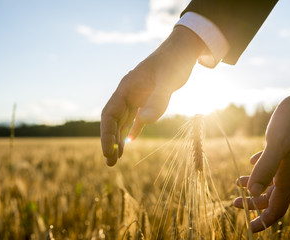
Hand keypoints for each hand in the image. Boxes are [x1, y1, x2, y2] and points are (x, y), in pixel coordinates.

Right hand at [101, 26, 204, 165]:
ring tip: (116, 158)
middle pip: (113, 121)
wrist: (183, 51)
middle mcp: (128, 93)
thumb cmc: (175, 62)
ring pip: (123, 121)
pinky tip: (130, 142)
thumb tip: (145, 121)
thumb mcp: (168, 79)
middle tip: (110, 163)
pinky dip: (132, 130)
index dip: (106, 134)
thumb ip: (158, 99)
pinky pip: (136, 118)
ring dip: (118, 139)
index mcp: (126, 88)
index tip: (107, 152)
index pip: (109, 114)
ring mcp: (137, 97)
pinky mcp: (148, 99)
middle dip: (110, 142)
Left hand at [233, 90, 289, 231]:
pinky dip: (261, 168)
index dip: (263, 220)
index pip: (277, 208)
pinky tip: (252, 162)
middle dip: (253, 202)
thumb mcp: (277, 145)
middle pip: (272, 197)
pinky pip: (274, 166)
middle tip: (234, 202)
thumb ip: (265, 168)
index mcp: (289, 176)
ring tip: (238, 182)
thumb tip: (253, 193)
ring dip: (255, 184)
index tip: (249, 228)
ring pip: (272, 181)